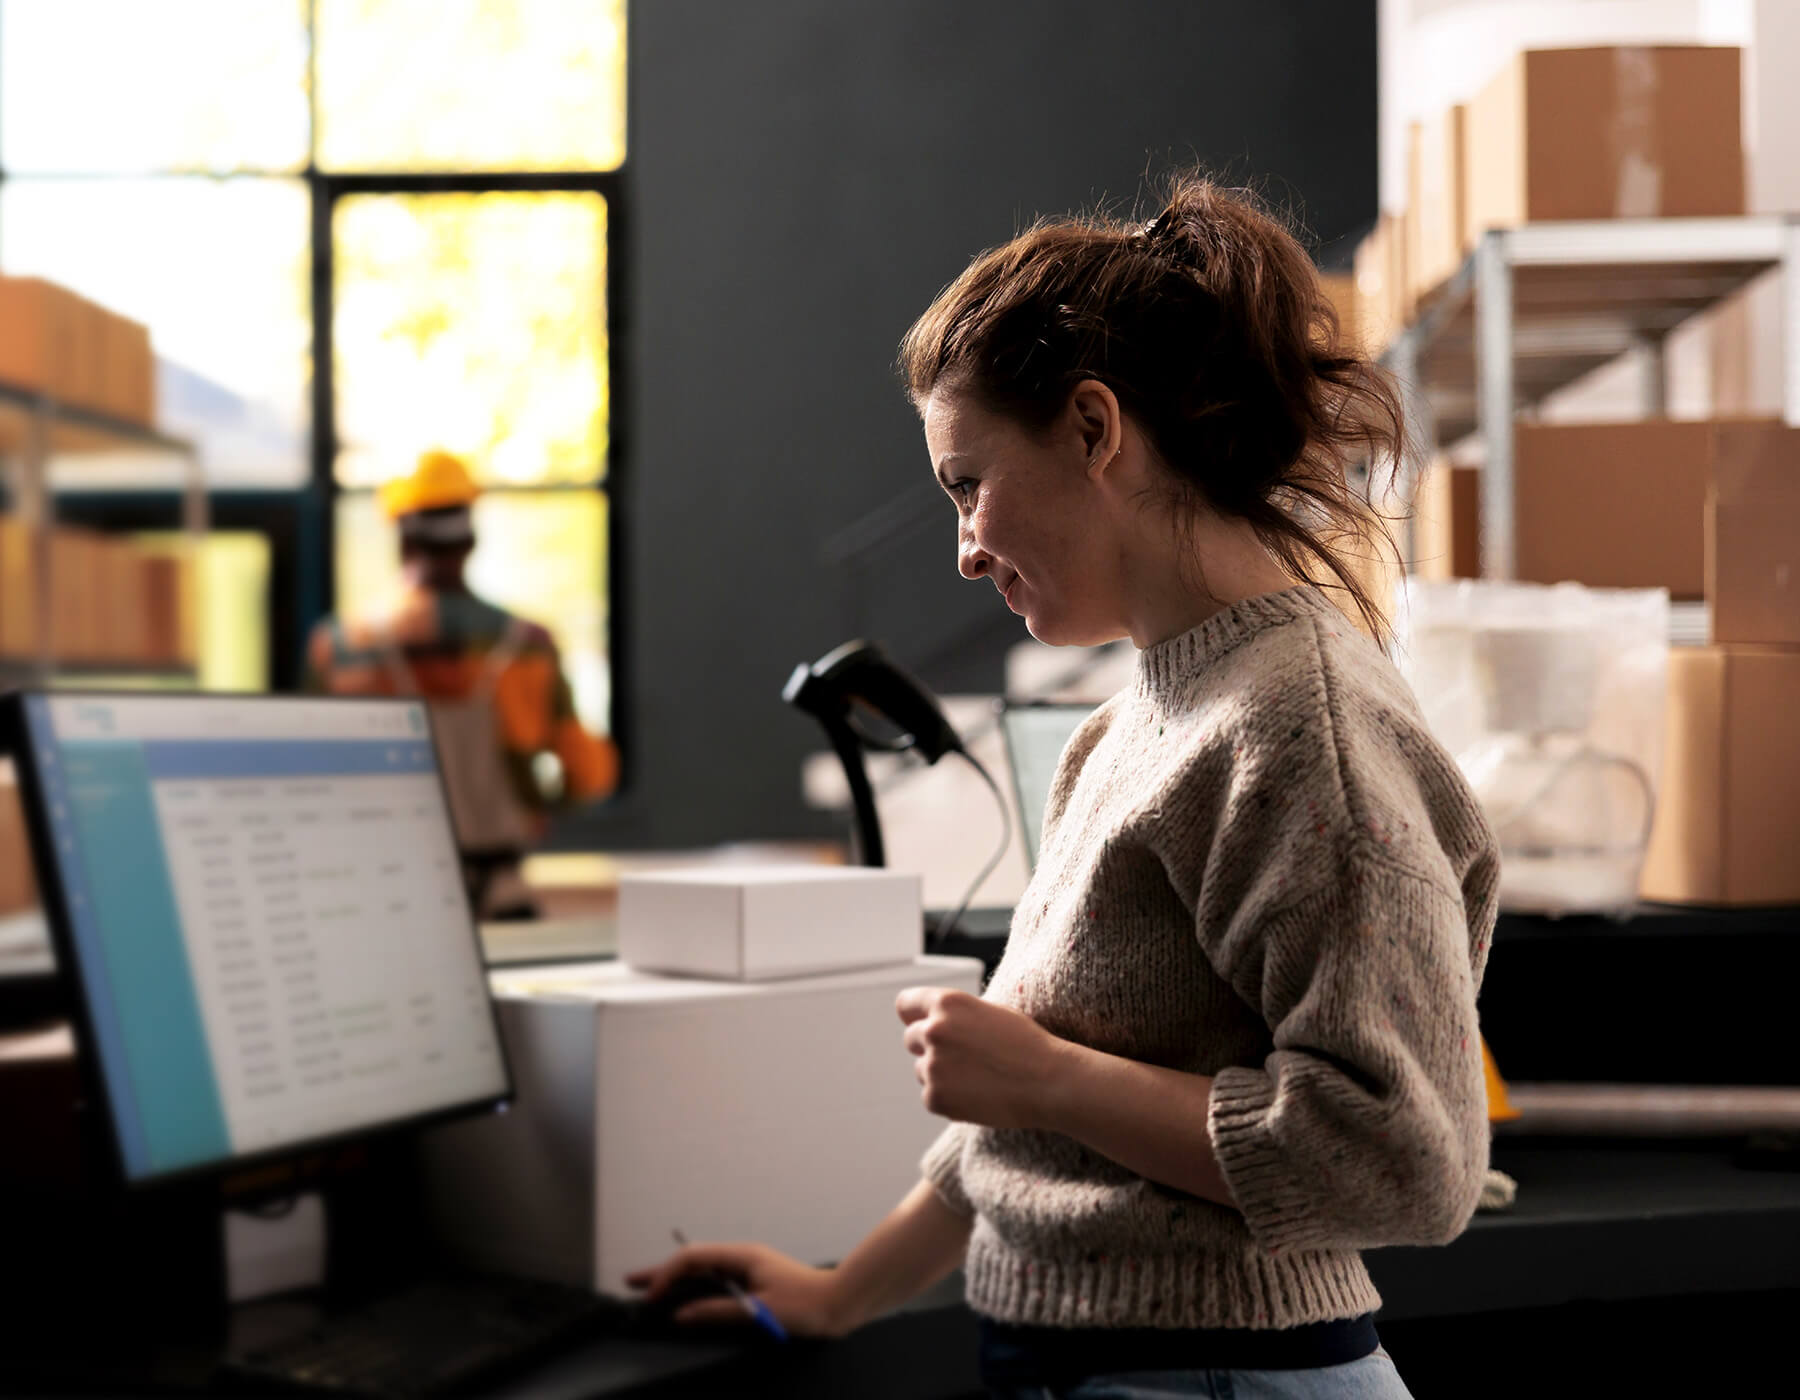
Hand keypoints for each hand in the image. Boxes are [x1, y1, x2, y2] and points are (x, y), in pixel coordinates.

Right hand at [624, 1241, 849, 1338]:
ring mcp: (747, 1268)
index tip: (650, 1296)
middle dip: (662, 1271)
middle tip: (631, 1281)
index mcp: (741, 1255)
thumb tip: (681, 1314)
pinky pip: (715, 1280)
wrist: (840, 1302)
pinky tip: (684, 1297)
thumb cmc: (806, 1304)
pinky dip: (693, 1287)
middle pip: (693, 1261)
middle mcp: (741, 1257)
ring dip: (675, 1279)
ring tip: (649, 1288)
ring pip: (702, 1270)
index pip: (693, 1258)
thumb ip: (717, 1311)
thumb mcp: (759, 1310)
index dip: (667, 1275)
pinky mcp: (752, 1281)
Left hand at [896, 986, 1063, 1129]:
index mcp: (947, 1003)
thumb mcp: (989, 1012)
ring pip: (922, 1070)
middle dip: (930, 1047)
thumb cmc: (1026, 1044)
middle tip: (962, 1057)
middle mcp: (933, 1031)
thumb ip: (955, 1015)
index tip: (919, 1023)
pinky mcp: (934, 1098)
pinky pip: (931, 1096)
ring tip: (978, 1077)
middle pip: (911, 1038)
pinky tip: (978, 1095)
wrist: (1048, 1082)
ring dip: (941, 1074)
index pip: (906, 1004)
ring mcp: (932, 1066)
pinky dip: (949, 1098)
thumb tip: (928, 1023)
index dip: (914, 1015)